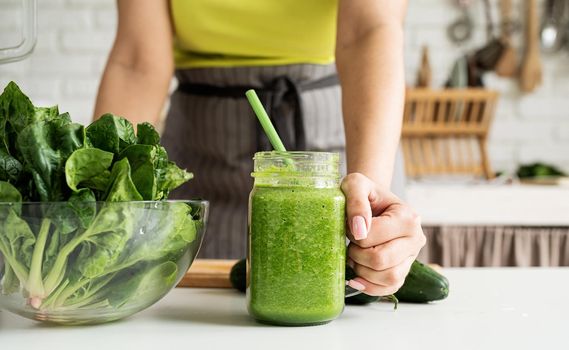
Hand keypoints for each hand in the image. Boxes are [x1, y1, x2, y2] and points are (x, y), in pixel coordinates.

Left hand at [341, 173, 425, 295]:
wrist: (373, 202)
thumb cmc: (365, 193)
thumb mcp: (356, 184)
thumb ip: (356, 201)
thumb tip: (359, 229)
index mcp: (408, 216)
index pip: (373, 237)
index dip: (354, 234)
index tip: (351, 225)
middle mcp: (416, 238)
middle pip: (381, 260)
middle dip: (357, 255)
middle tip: (351, 243)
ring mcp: (411, 257)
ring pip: (388, 278)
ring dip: (363, 271)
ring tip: (355, 257)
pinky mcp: (403, 270)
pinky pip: (390, 289)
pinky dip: (370, 287)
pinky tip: (357, 277)